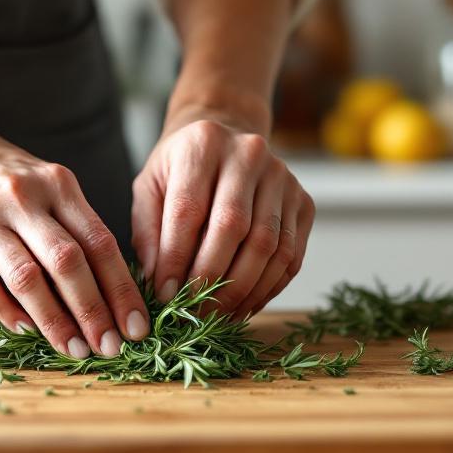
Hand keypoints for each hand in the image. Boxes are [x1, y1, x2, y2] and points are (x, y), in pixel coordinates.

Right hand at [0, 118, 148, 357]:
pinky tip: (26, 333)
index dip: (122, 289)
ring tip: (75, 351)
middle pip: (70, 262)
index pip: (100, 242)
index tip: (138, 326)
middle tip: (111, 348)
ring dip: (56, 321)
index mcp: (58, 185)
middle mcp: (25, 198)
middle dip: (95, 311)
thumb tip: (107, 285)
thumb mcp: (41, 182)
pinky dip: (8, 313)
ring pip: (29, 278)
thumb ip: (70, 223)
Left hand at [131, 117, 314, 319]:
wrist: (225, 135)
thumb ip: (149, 233)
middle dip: (211, 280)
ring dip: (243, 291)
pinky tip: (245, 305)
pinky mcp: (304, 201)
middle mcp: (249, 154)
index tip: (165, 295)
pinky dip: (268, 288)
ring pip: (268, 246)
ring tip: (218, 317)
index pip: (189, 210)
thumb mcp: (149, 188)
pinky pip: (291, 255)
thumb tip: (159, 285)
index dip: (176, 258)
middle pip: (233, 227)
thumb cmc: (180, 169)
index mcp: (203, 144)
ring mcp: (283, 177)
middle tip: (193, 313)